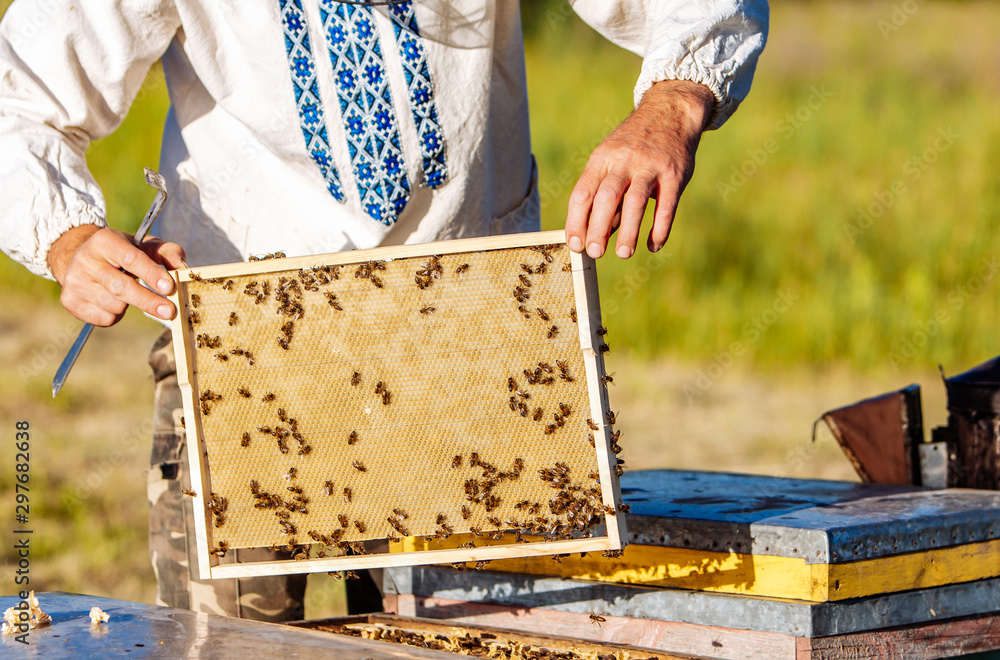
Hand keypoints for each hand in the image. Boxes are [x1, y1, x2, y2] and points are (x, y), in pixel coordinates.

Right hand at [48, 225, 186, 325]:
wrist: (80, 259)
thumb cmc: (122, 253)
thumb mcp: (143, 245)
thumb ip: (166, 252)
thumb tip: (183, 268)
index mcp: (104, 241)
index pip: (130, 258)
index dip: (151, 274)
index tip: (169, 288)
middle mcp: (86, 260)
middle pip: (121, 287)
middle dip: (148, 300)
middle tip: (170, 311)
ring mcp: (75, 282)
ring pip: (115, 305)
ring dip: (131, 305)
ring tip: (129, 292)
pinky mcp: (71, 301)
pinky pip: (104, 318)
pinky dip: (117, 315)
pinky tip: (113, 301)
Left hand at [565, 79, 714, 258]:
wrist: (670, 112)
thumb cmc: (633, 145)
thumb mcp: (611, 158)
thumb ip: (604, 194)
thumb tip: (595, 233)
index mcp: (602, 159)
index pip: (583, 193)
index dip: (576, 221)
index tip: (575, 244)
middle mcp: (624, 161)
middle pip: (606, 198)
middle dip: (598, 229)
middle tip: (595, 253)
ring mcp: (650, 167)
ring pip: (635, 202)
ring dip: (628, 231)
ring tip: (623, 253)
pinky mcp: (674, 174)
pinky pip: (666, 206)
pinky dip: (659, 229)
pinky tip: (653, 245)